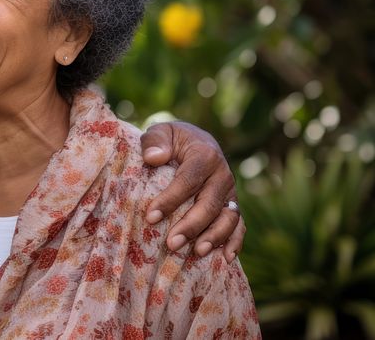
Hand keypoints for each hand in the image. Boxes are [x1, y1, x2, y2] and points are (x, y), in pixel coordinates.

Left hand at [140, 121, 244, 262]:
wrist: (195, 141)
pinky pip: (239, 225)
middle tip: (171, 244)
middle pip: (209, 203)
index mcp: (205, 155)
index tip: (150, 217)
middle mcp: (222, 174)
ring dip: (214, 237)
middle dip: (191, 226)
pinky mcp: (232, 204)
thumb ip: (155, 141)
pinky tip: (226, 259)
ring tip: (196, 253)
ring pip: (228, 217)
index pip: (188, 180)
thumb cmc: (172, 140)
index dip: (170, 200)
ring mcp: (230, 192)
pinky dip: (236, 242)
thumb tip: (153, 158)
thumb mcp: (161, 132)